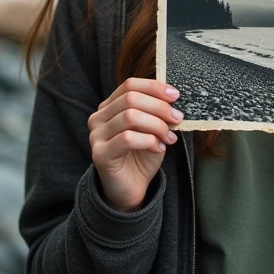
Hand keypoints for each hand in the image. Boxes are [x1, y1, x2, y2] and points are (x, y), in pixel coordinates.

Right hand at [88, 78, 182, 211]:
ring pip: (130, 116)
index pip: (130, 85)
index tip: (175, 95)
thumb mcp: (152, 128)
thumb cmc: (142, 155)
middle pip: (131, 98)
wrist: (132, 187)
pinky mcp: (100, 154)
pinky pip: (127, 138)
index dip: (154, 87)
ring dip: (157, 125)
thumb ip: (157, 112)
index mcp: (109, 106)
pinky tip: (159, 148)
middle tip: (177, 118)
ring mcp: (96, 136)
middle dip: (159, 107)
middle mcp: (98, 118)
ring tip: (169, 137)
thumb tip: (173, 98)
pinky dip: (149, 141)